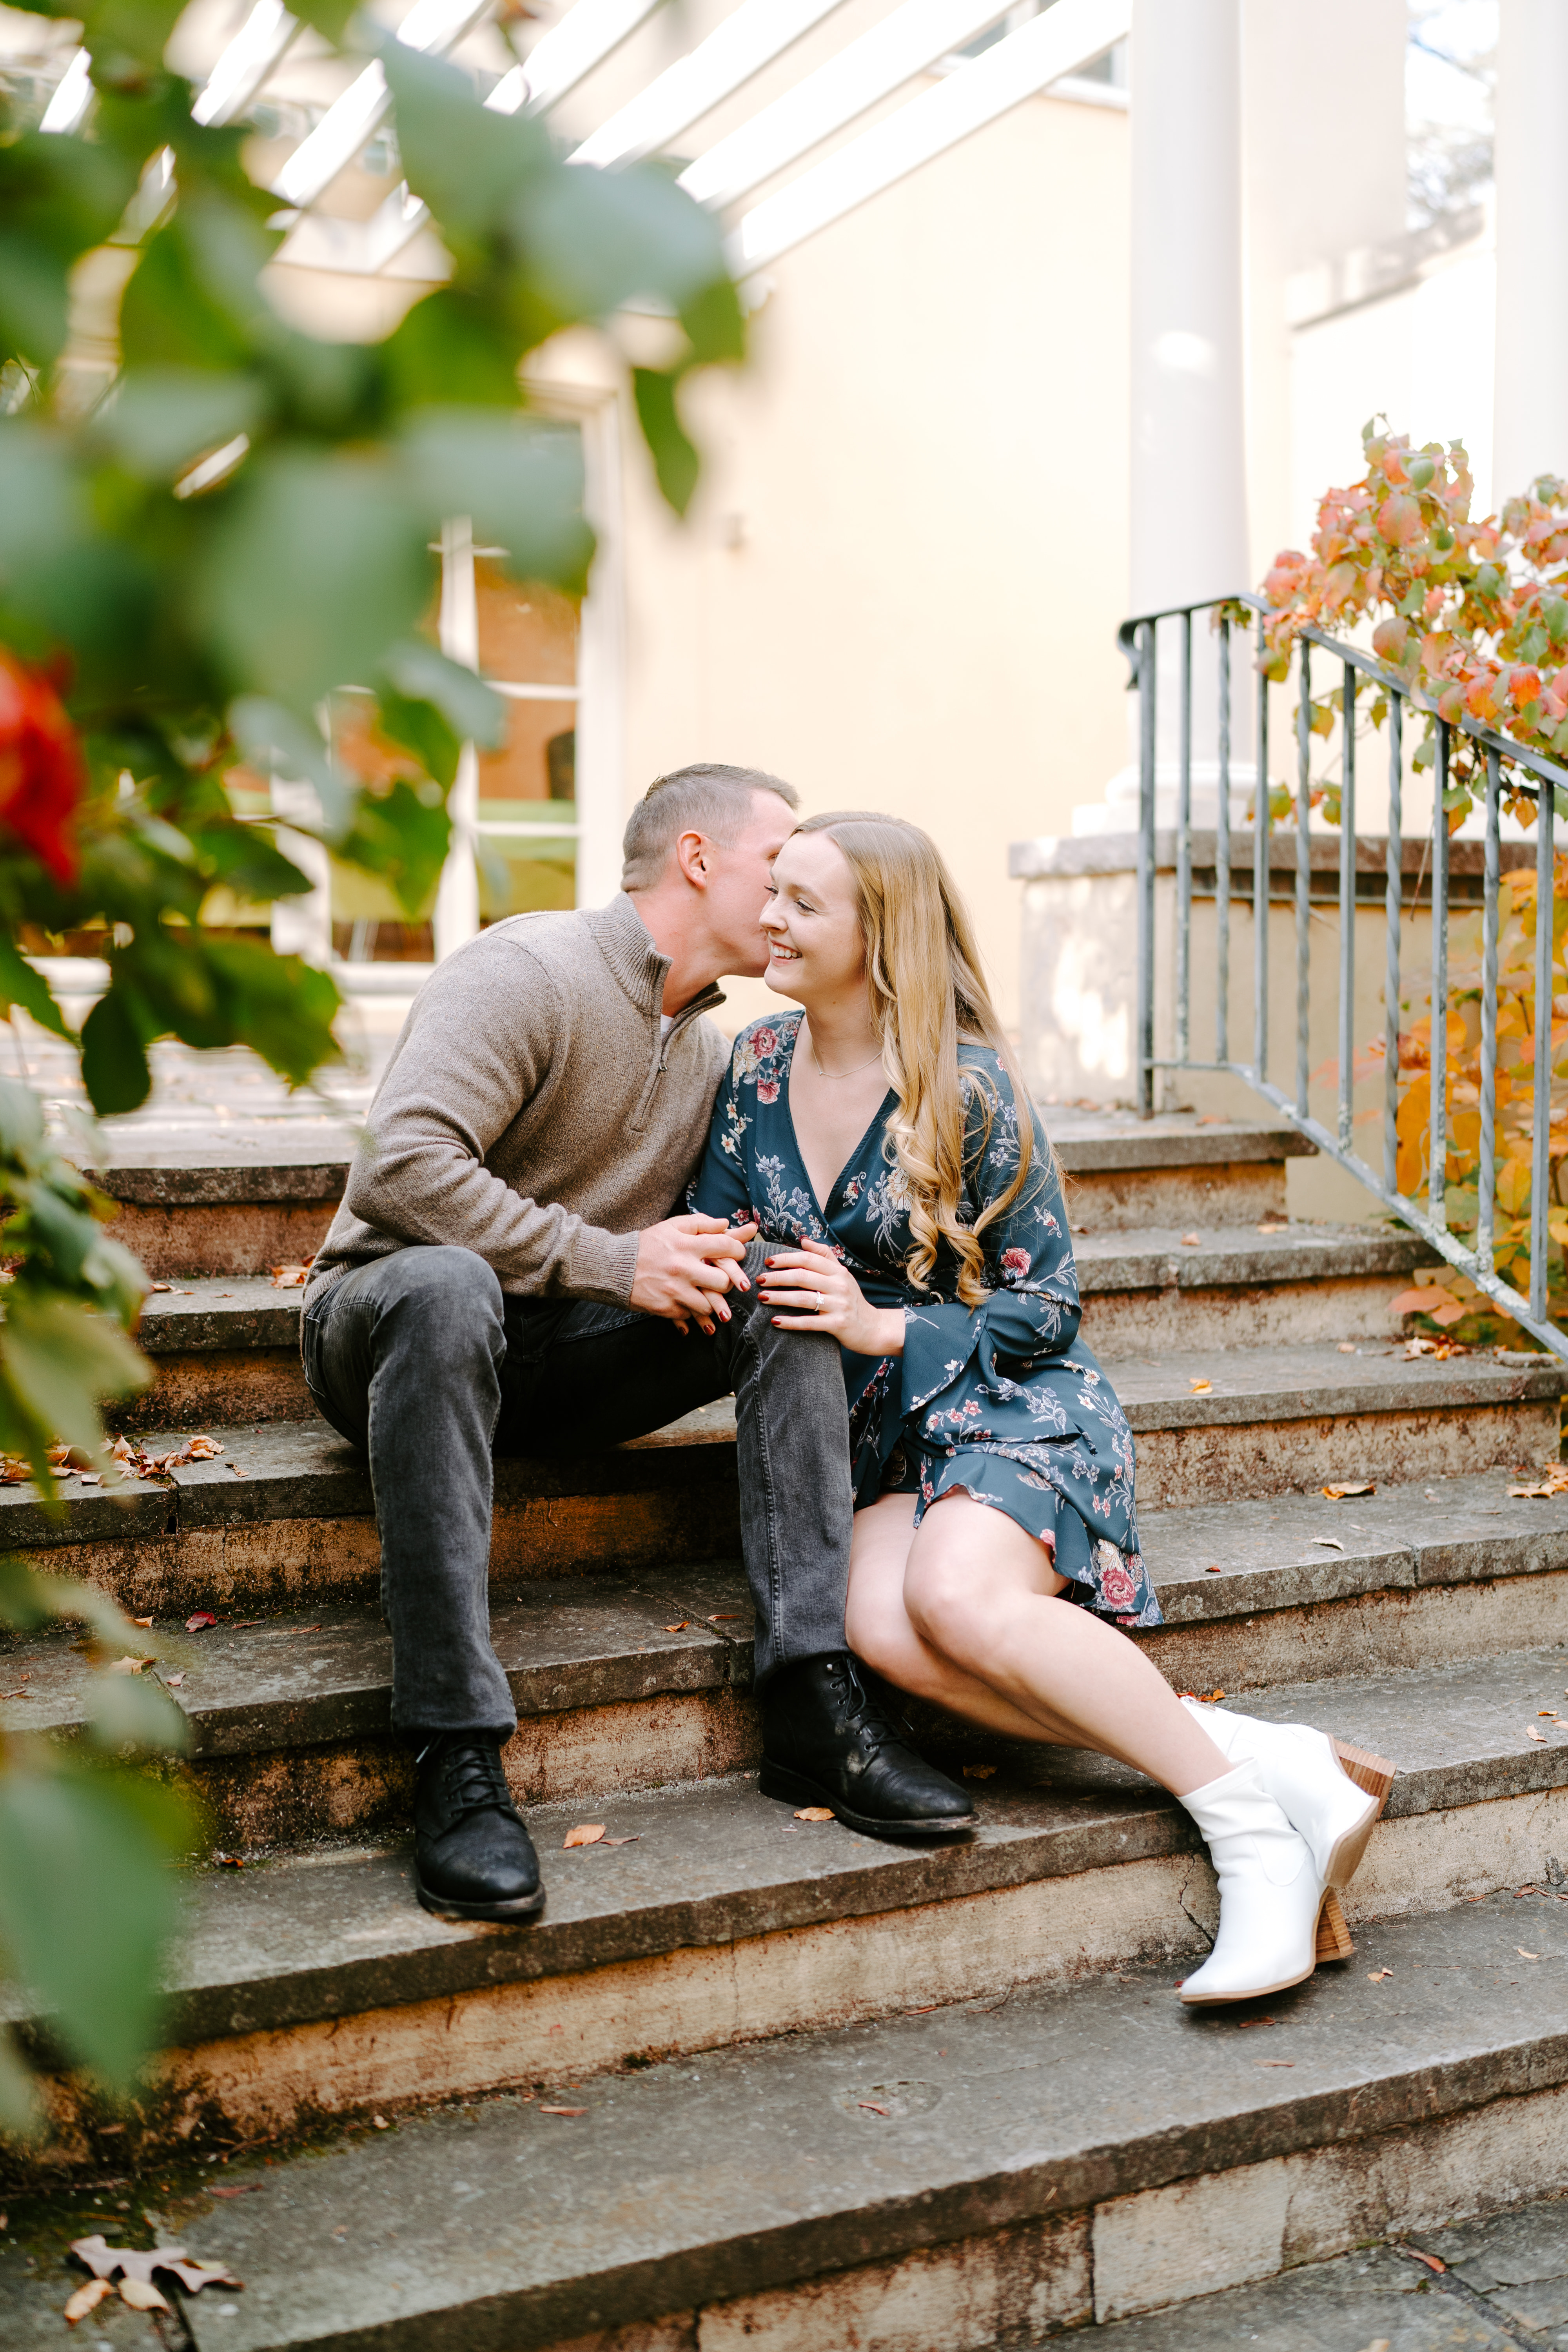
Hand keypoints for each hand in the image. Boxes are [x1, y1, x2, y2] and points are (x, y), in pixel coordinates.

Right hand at [631, 1214, 757, 1335]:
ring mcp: (675, 1291)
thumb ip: (700, 1223)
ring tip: (709, 1296)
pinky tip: (690, 1305)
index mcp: (686, 1245)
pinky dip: (693, 1312)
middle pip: (724, 1281)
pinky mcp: (666, 1308)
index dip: (738, 1250)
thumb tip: (726, 1222)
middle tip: (724, 1280)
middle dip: (729, 1281)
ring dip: (713, 1301)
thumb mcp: (671, 1227)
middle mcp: (683, 1268)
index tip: (738, 1253)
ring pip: (710, 1304)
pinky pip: (691, 1315)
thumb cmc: (646, 1245)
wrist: (614, 1268)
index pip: (726, 1246)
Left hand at [759, 1236, 904, 1355]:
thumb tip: (803, 1240)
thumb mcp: (841, 1275)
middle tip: (759, 1280)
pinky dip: (790, 1322)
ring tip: (762, 1297)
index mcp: (838, 1271)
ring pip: (803, 1299)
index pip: (808, 1259)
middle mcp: (840, 1285)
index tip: (767, 1261)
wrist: (871, 1328)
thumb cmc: (850, 1299)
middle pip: (802, 1277)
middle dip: (777, 1277)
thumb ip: (824, 1256)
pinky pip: (809, 1322)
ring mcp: (839, 1305)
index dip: (786, 1258)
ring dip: (779, 1297)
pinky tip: (775, 1321)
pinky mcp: (838, 1324)